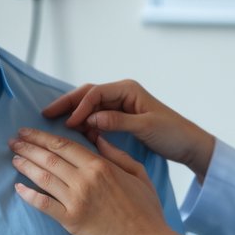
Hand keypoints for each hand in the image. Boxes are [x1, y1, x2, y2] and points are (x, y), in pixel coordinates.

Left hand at [10, 127, 188, 234]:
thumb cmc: (145, 208)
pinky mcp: (71, 220)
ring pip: (44, 177)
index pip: (64, 145)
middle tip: (13, 140)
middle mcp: (85, 179)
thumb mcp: (137, 172)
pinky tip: (18, 188)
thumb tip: (98, 138)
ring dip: (26, 166)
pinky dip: (29, 195)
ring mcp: (77, 200)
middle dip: (28, 147)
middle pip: (49, 157)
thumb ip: (116, 154)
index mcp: (100, 165)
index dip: (42, 136)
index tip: (27, 131)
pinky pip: (44, 205)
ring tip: (14, 158)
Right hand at [43, 80, 215, 180]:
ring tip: (56, 127)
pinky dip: (84, 125)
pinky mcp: (120, 118)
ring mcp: (119, 105)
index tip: (69, 124)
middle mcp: (121, 93)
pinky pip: (96, 118)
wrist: (189, 144)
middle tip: (46, 115)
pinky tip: (75, 134)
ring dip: (74, 115)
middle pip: (87, 95)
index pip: (95, 93)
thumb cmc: (172, 133)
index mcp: (128, 90)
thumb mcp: (146, 127)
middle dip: (67, 104)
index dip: (79, 107)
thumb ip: (118, 121)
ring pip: (89, 107)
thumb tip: (91, 120)